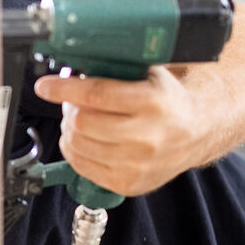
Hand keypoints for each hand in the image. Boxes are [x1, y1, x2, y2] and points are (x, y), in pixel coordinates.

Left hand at [33, 66, 202, 196]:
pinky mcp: (129, 183)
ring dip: (69, 131)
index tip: (45, 87)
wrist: (200, 131)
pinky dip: (75, 152)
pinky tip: (84, 141)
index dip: (63, 89)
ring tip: (79, 121)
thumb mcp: (151, 74)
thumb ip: (118, 69)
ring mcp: (138, 164)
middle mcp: (147, 136)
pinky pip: (83, 168)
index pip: (95, 95)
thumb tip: (76, 62)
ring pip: (78, 146)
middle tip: (72, 104)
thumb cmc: (170, 101)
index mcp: (153, 102)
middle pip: (82, 123)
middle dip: (68, 110)